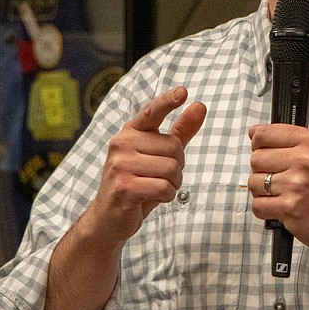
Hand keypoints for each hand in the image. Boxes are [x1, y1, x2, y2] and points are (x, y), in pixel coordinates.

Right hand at [81, 87, 206, 245]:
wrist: (108, 218)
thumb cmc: (138, 183)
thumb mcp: (159, 156)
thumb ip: (180, 132)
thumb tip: (200, 105)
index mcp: (130, 131)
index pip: (152, 112)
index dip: (168, 101)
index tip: (183, 92)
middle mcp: (121, 143)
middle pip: (174, 148)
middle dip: (177, 167)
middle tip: (160, 178)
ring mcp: (119, 164)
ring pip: (171, 169)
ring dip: (173, 184)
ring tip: (156, 188)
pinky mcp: (123, 187)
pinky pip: (164, 188)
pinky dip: (167, 196)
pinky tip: (152, 198)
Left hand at [247, 123, 308, 253]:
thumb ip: (293, 141)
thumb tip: (255, 134)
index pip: (264, 134)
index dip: (257, 143)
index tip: (261, 150)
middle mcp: (304, 160)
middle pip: (256, 159)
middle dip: (262, 170)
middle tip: (278, 178)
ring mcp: (296, 185)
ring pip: (254, 183)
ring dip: (262, 191)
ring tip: (282, 194)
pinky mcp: (290, 208)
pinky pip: (258, 206)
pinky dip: (265, 209)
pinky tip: (281, 207)